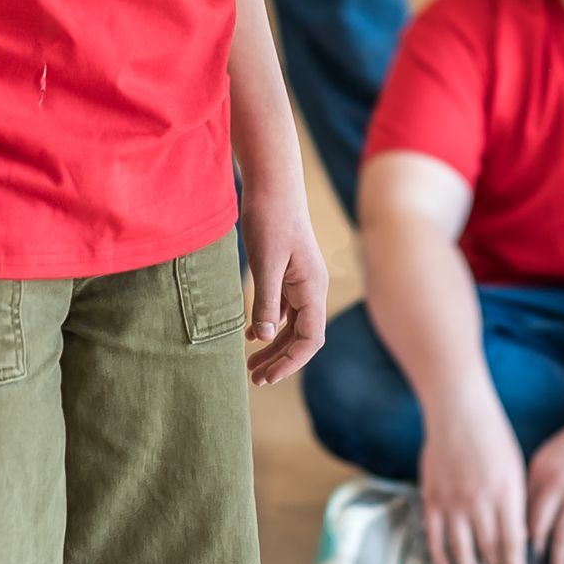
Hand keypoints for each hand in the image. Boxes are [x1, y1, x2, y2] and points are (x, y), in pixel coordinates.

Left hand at [242, 187, 328, 384]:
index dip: (290, 362)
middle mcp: (312, 288)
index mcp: (313, 288)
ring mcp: (301, 280)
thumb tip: (266, 337)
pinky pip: (284, 308)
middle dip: (280, 359)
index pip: (310, 339)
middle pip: (302, 336)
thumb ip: (267, 301)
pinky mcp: (289, 272)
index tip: (266, 379)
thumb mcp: (265, 262)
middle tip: (254, 380)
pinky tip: (250, 334)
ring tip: (250, 364)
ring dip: (274, 345)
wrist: (273, 183)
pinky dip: (270, 324)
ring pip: (293, 324)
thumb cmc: (270, 218)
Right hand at [420, 390, 528, 563]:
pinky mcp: (432, 498)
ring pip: (462, 550)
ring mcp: (453, 501)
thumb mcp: (514, 468)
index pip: (512, 543)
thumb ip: (515, 503)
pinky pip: (435, 537)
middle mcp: (480, 501)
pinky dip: (440, 558)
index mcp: (506, 493)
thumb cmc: (491, 435)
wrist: (457, 409)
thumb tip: (517, 537)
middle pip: (489, 551)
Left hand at [526, 396, 563, 563]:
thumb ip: (544, 478)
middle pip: (537, 527)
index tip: (515, 552)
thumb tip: (532, 512)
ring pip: (562, 535)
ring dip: (559, 559)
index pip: (521, 510)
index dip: (517, 535)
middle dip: (534, 554)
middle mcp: (555, 480)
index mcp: (539, 468)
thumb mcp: (558, 452)